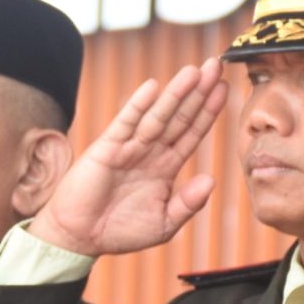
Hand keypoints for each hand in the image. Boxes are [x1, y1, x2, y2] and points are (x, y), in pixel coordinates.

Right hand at [26, 61, 227, 257]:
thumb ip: (188, 203)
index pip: (191, 133)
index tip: (224, 89)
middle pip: (179, 116)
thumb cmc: (120, 232)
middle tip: (214, 65)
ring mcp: (129, 147)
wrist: (80, 238)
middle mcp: (150, 152)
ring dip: (176, 93)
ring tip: (194, 71)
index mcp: (165, 167)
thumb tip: (211, 180)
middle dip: (198, 92)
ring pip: (158, 115)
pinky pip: (126, 123)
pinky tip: (153, 87)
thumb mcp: (164, 224)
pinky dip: (139, 105)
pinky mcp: (107, 148)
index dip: (208, 111)